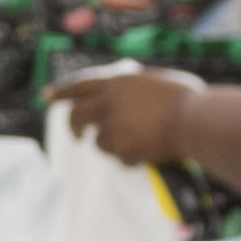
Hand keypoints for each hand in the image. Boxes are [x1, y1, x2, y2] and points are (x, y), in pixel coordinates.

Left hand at [53, 70, 189, 168]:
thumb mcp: (157, 82)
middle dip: (74, 127)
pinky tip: (152, 152)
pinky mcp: (119, 148)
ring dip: (117, 145)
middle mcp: (108, 102)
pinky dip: (133, 158)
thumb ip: (136, 90)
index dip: (62, 91)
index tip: (45, 96)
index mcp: (118, 82)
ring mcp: (112, 126)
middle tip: (77, 136)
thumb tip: (128, 100)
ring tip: (146, 140)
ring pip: (101, 142)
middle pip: (76, 115)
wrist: (195, 120)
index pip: (80, 85)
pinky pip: (121, 159)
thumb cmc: (187, 100)